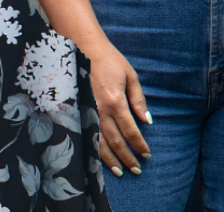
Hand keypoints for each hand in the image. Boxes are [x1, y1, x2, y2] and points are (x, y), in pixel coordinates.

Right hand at [84, 44, 150, 177]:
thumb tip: (147, 120)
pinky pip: (85, 136)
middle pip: (115, 141)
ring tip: (120, 171)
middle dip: (127, 157)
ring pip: (98, 143)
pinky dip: (93, 151)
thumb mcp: (130, 76)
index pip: (130, 129)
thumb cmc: (110, 61)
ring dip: (110, 160)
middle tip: (137, 169)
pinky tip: (99, 161)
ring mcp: (85, 113)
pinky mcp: (76, 112)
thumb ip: (139, 100)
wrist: (83, 51)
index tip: (147, 154)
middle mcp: (99, 110)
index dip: (139, 144)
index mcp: (115, 101)